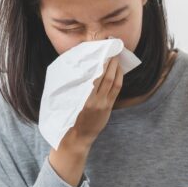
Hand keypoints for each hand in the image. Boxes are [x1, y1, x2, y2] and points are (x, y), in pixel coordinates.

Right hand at [49, 57, 121, 186]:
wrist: (76, 138)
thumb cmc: (68, 117)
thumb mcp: (68, 100)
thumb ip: (76, 86)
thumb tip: (81, 67)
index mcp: (82, 97)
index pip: (94, 75)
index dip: (100, 62)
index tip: (101, 50)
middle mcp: (94, 100)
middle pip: (105, 76)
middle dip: (110, 61)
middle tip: (112, 48)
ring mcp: (103, 104)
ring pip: (113, 81)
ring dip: (116, 67)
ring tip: (116, 56)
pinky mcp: (108, 107)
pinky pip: (116, 90)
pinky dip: (119, 78)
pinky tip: (118, 70)